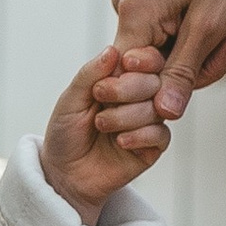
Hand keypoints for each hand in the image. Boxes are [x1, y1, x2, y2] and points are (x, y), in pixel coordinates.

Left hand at [43, 46, 171, 223]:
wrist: (64, 175)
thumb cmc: (65, 133)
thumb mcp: (71, 99)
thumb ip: (90, 74)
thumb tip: (112, 50)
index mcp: (122, 80)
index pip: (147, 59)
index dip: (141, 60)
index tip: (125, 65)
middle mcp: (138, 98)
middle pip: (157, 81)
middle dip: (130, 88)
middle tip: (101, 97)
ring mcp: (148, 122)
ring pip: (159, 108)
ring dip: (128, 116)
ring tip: (102, 125)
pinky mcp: (152, 147)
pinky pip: (161, 135)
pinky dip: (140, 136)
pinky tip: (120, 142)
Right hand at [110, 0, 225, 116]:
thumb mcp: (211, 27)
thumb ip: (184, 72)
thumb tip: (164, 114)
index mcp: (134, 12)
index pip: (132, 76)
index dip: (166, 88)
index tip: (210, 71)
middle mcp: (127, 8)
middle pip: (152, 69)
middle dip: (200, 67)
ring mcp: (139, 6)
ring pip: (168, 58)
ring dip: (209, 55)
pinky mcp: (154, 6)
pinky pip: (174, 42)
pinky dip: (204, 43)